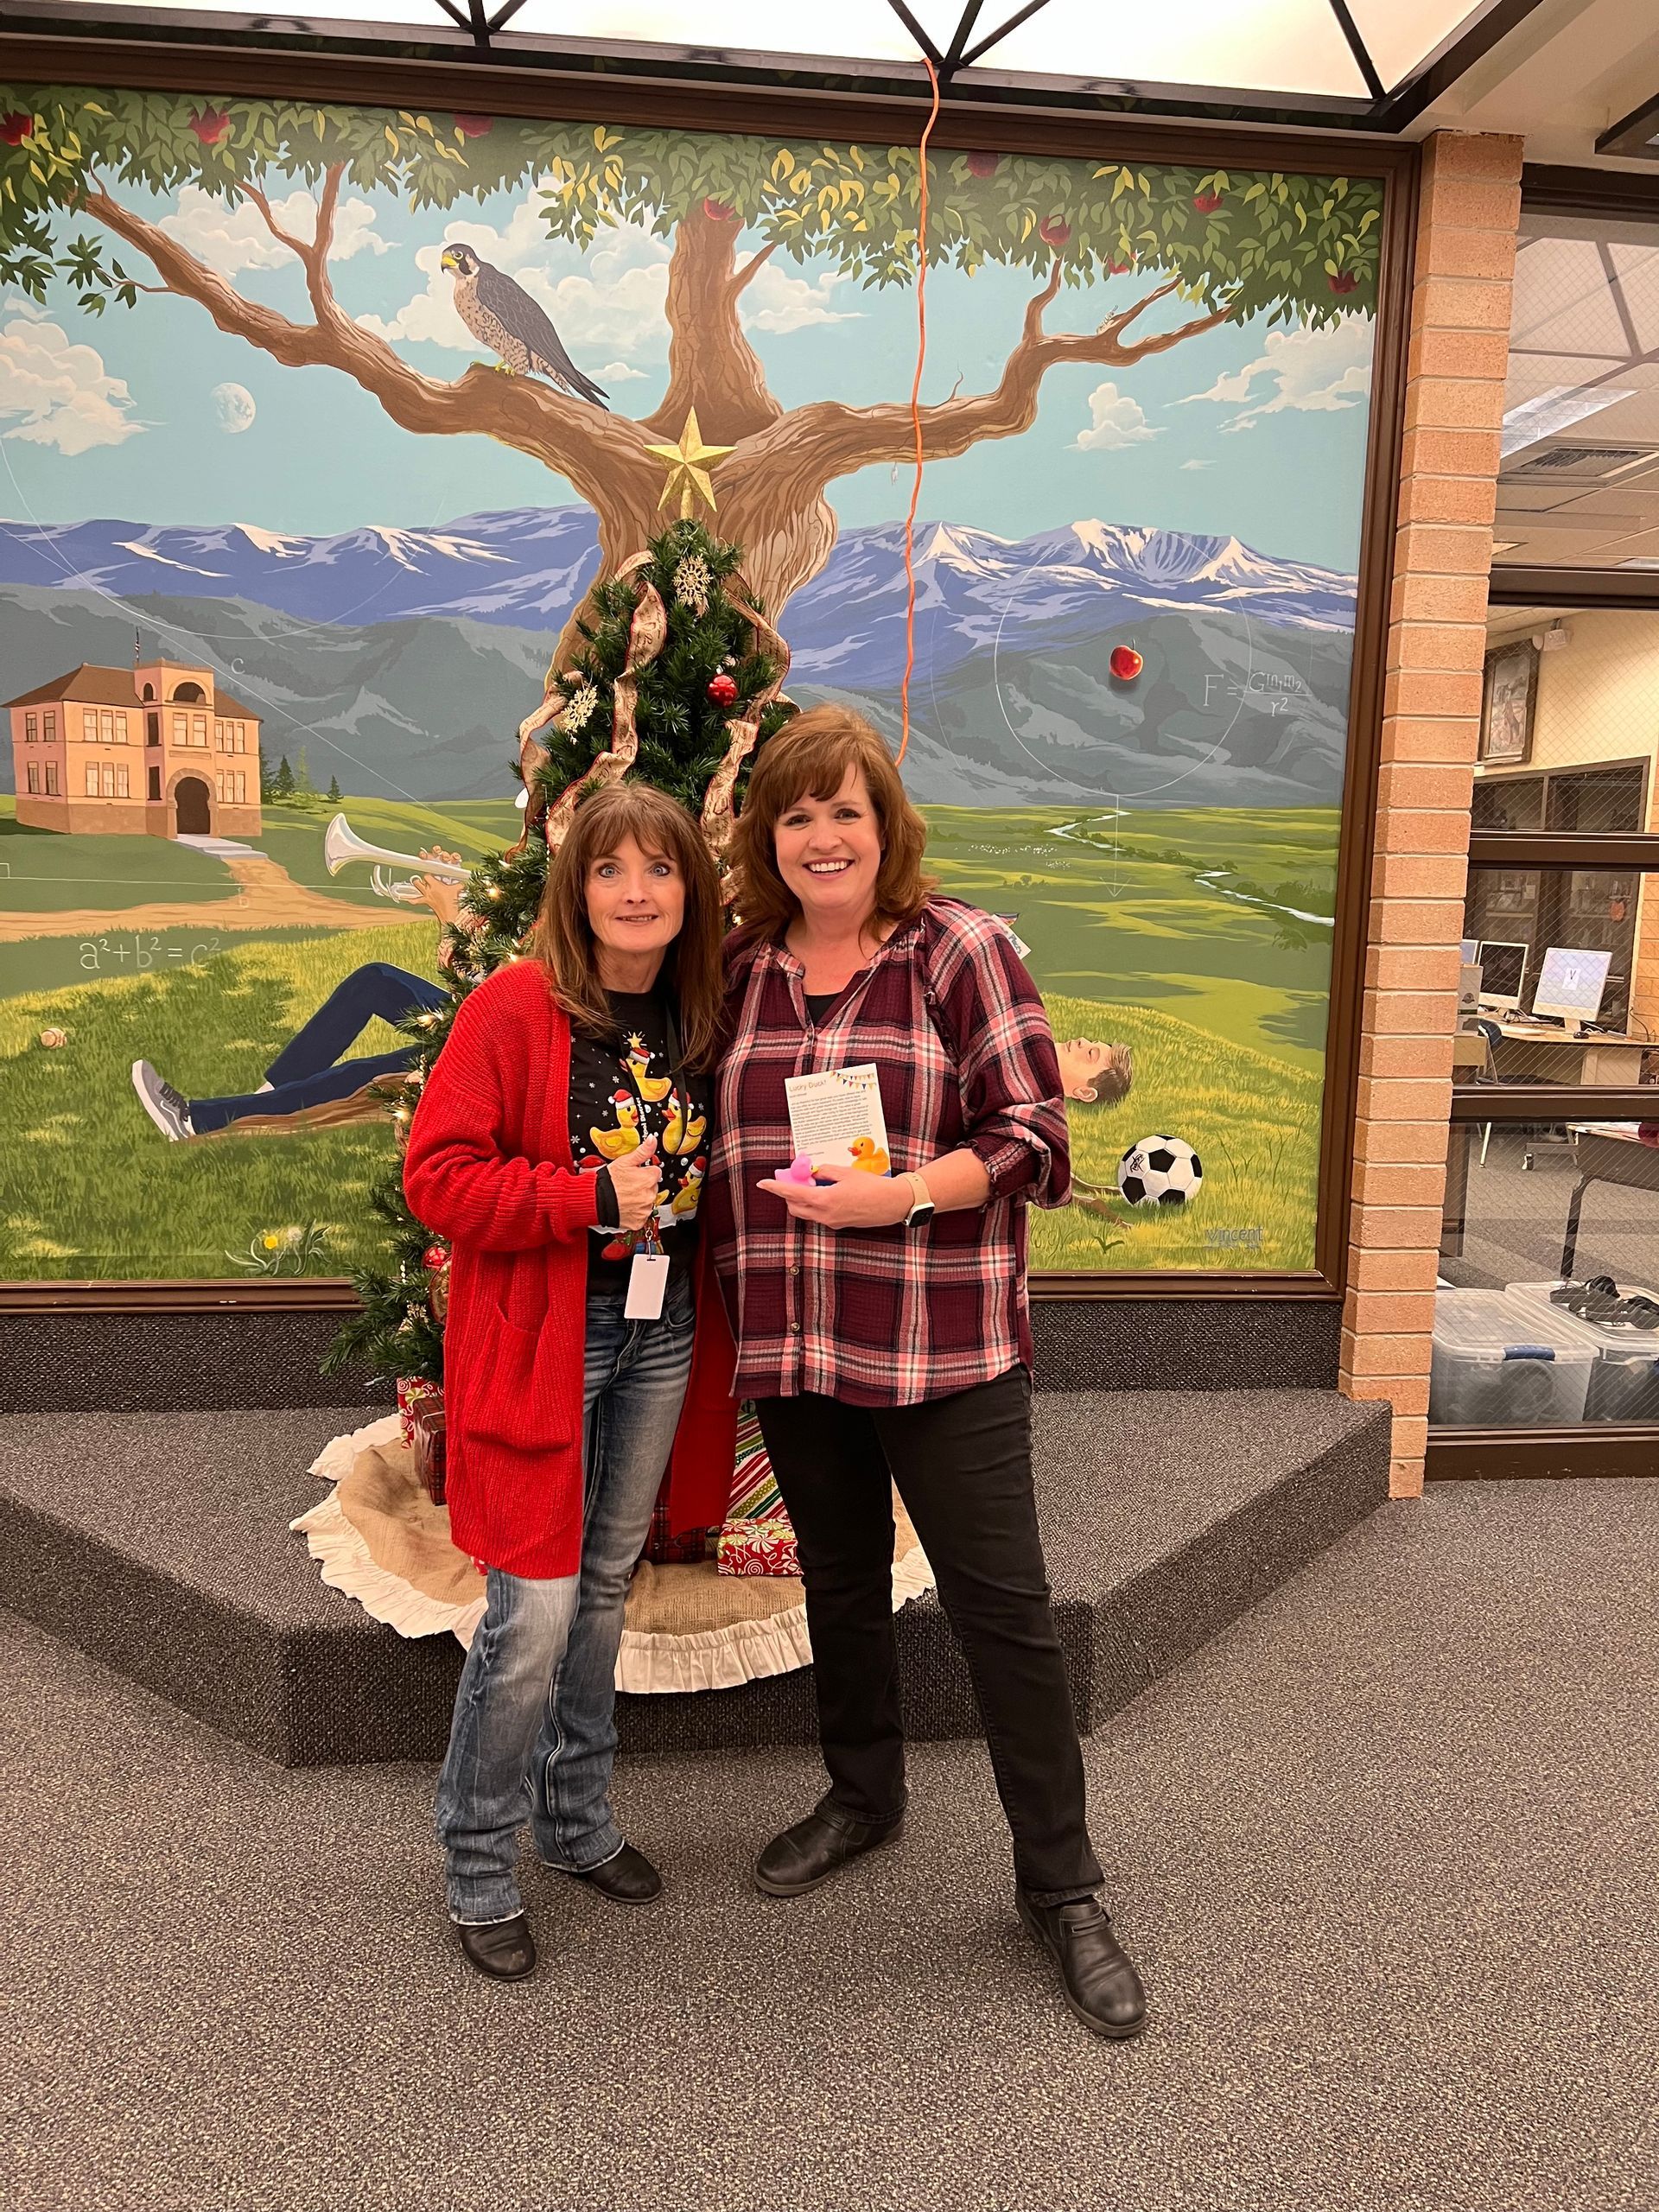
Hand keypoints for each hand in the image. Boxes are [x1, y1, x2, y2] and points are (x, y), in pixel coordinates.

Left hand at [413, 846, 464, 926]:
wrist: (448, 913)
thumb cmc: (451, 901)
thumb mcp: (457, 890)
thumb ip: (459, 885)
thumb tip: (463, 883)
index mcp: (435, 885)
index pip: (428, 876)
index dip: (429, 875)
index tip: (431, 874)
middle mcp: (429, 889)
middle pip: (420, 881)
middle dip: (421, 879)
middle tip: (424, 879)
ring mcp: (427, 896)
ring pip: (418, 887)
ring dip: (417, 885)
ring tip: (415, 882)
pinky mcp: (427, 902)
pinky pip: (417, 901)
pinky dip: (413, 900)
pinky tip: (409, 900)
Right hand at [608, 1135, 661, 1234]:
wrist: (595, 1201)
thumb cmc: (608, 1182)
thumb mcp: (625, 1161)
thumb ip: (643, 1151)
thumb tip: (652, 1140)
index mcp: (649, 1178)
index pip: (655, 1172)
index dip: (645, 1172)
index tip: (636, 1174)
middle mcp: (650, 1195)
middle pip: (652, 1187)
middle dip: (643, 1186)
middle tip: (628, 1186)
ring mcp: (645, 1209)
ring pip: (647, 1202)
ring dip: (639, 1199)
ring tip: (625, 1196)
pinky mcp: (639, 1221)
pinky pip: (641, 1215)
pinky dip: (635, 1212)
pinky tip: (625, 1206)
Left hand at [756, 1163, 912, 1230]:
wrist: (893, 1203)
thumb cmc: (872, 1186)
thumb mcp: (846, 1173)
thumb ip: (825, 1172)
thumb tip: (813, 1173)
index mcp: (825, 1200)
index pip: (792, 1193)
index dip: (775, 1187)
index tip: (763, 1183)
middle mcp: (825, 1215)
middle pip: (795, 1206)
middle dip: (789, 1193)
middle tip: (795, 1178)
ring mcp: (832, 1222)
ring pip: (806, 1212)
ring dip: (803, 1199)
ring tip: (814, 1183)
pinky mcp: (839, 1224)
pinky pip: (819, 1214)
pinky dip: (816, 1203)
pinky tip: (827, 1191)